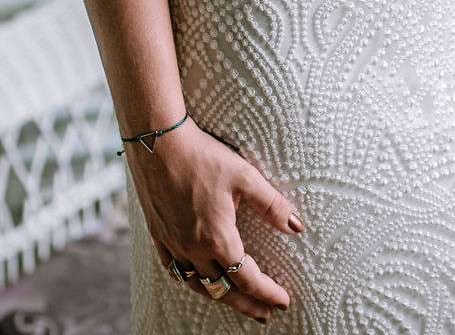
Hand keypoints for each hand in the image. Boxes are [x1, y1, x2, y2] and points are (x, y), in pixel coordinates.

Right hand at [125, 116, 301, 321]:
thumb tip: (296, 226)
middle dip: (247, 304)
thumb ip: (271, 205)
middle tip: (265, 313)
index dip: (268, 293)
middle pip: (223, 290)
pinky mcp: (159, 234)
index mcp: (217, 239)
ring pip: (198, 284)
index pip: (247, 278)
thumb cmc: (203, 156)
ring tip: (235, 300)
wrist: (157, 141)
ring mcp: (173, 244)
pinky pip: (174, 270)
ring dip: (220, 296)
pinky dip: (190, 280)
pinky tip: (197, 278)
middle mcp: (193, 249)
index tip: (283, 301)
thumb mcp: (245, 176)